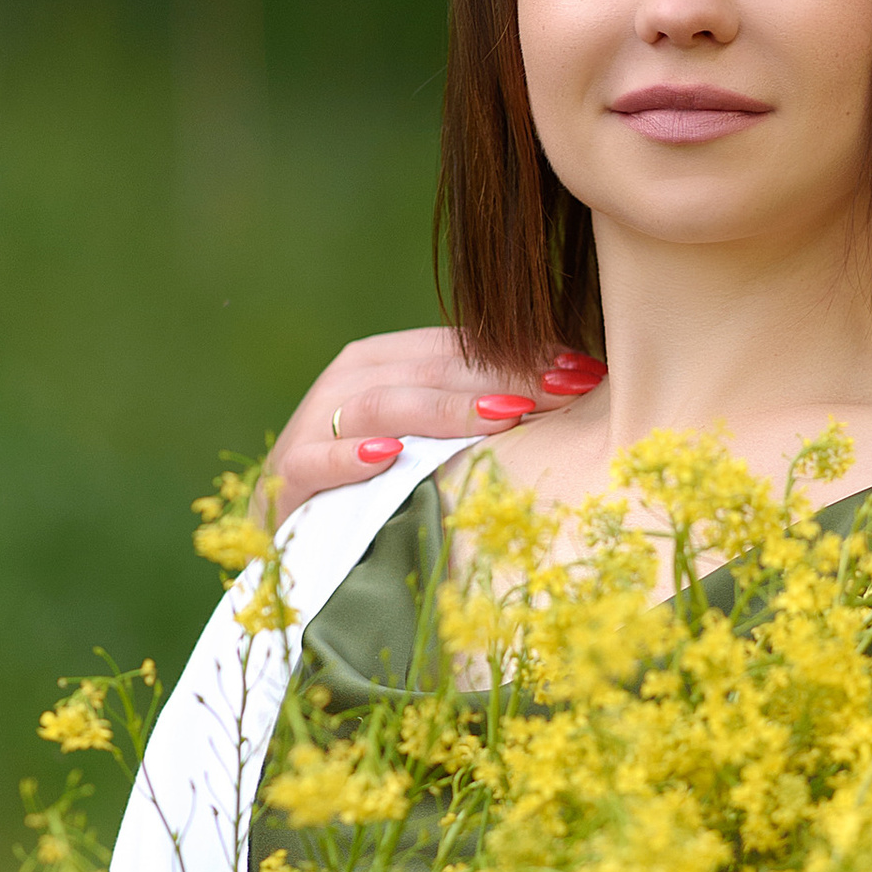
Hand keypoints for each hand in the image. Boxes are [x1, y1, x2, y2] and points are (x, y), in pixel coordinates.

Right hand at [261, 330, 605, 526]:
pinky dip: (353, 458)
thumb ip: (476, 407)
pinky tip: (392, 458)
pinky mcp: (290, 476)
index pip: (458, 347)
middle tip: (563, 391)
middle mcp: (347, 381)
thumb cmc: (372, 478)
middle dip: (503, 379)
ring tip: (504, 415)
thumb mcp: (426, 435)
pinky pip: (319, 462)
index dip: (519, 355)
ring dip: (446, 411)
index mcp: (383, 359)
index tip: (581, 371)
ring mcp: (314, 425)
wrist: (290, 523)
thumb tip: (573, 385)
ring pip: (383, 406)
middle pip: (431, 371)